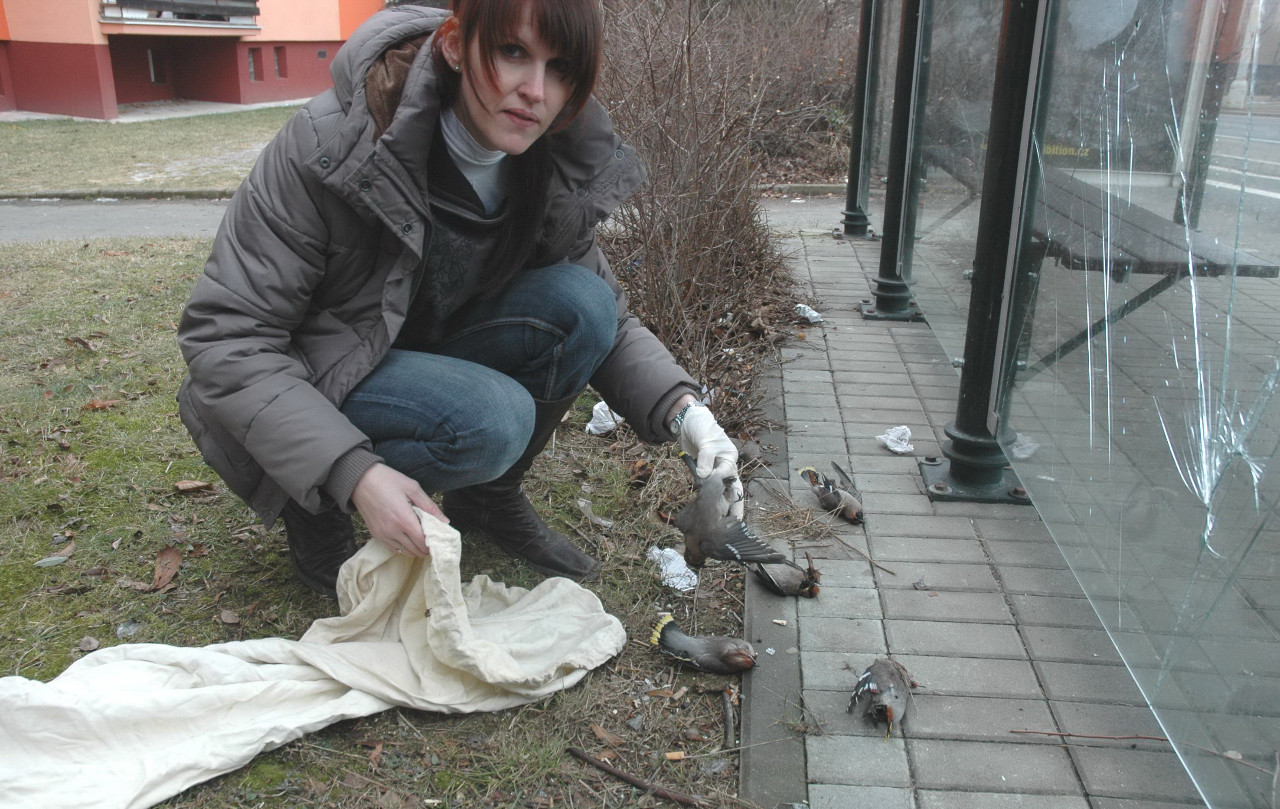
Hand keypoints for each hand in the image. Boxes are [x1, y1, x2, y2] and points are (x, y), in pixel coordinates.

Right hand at [351, 463, 445, 556]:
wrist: (360, 480)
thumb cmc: (388, 480)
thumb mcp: (412, 488)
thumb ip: (430, 506)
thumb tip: (445, 522)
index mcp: (404, 519)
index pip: (423, 542)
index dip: (434, 545)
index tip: (440, 541)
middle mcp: (393, 531)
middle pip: (415, 550)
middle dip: (426, 549)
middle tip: (434, 542)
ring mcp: (383, 534)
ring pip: (404, 552)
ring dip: (415, 550)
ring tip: (422, 542)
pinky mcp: (375, 534)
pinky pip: (393, 548)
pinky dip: (403, 548)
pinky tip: (409, 540)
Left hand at [675, 404, 744, 519]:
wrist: (688, 423)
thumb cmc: (702, 428)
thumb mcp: (706, 441)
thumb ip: (706, 458)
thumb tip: (704, 476)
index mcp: (730, 459)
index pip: (729, 476)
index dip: (724, 489)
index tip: (720, 502)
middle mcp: (725, 468)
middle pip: (732, 490)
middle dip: (735, 506)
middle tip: (735, 523)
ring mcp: (715, 473)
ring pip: (721, 493)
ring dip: (722, 507)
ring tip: (724, 525)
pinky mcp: (704, 475)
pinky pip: (708, 490)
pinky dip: (708, 501)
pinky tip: (709, 514)